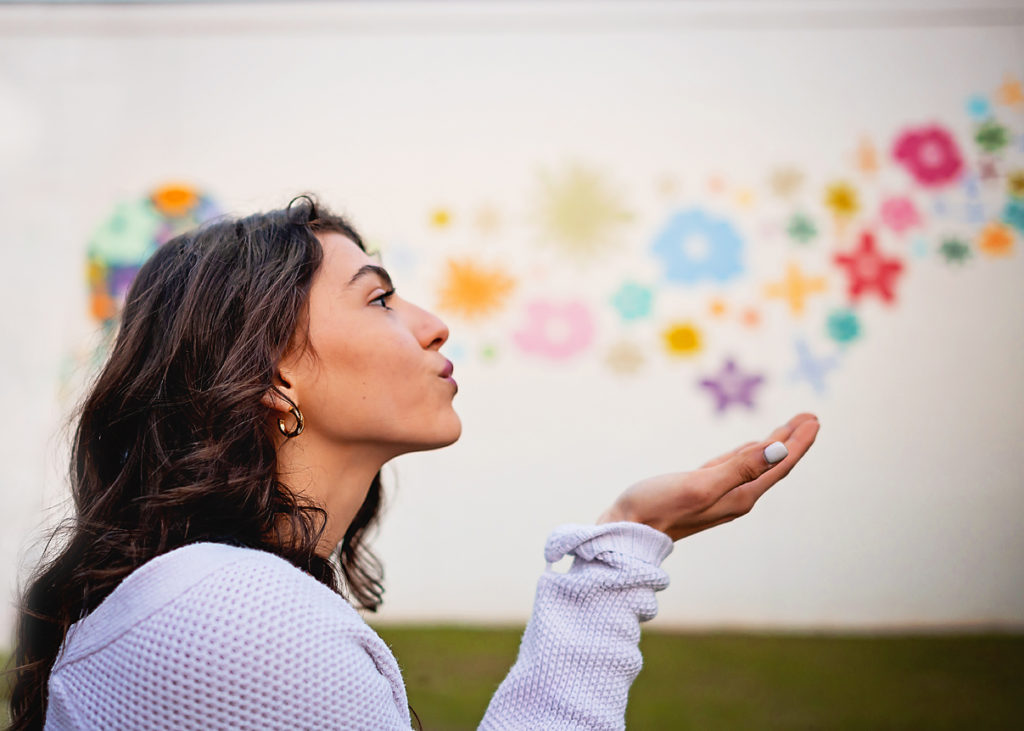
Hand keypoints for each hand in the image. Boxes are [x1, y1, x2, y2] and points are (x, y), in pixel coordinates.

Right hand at [597, 413, 819, 540]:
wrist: (625, 532)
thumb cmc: (657, 508)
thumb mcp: (700, 484)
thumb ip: (740, 467)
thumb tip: (779, 451)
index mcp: (739, 497)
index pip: (779, 466)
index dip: (798, 443)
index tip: (814, 419)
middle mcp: (734, 498)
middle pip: (772, 465)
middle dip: (791, 441)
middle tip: (809, 416)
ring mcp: (717, 494)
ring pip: (754, 465)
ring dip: (773, 445)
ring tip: (788, 428)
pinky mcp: (699, 490)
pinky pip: (734, 468)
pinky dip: (748, 454)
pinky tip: (752, 449)